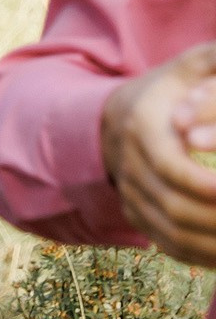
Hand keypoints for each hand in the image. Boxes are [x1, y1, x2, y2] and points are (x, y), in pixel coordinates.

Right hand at [102, 42, 215, 264]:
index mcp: (142, 128)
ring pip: (172, 233)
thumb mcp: (187, 68)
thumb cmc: (166, 91)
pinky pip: (168, 246)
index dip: (210, 188)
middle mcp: (129, 165)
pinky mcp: (136, 215)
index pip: (174, 170)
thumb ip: (213, 61)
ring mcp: (130, 194)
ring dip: (214, 244)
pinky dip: (202, 257)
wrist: (113, 119)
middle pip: (175, 207)